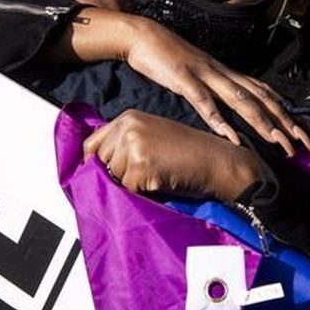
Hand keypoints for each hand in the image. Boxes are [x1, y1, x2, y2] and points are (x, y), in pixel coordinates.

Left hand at [84, 110, 265, 201]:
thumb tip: (94, 167)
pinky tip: (162, 181)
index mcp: (128, 117)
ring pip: (113, 177)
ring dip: (131, 184)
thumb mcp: (152, 138)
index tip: (104, 175)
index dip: (96, 162)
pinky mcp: (141, 165)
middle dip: (115, 174)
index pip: (91, 143)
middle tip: (143, 176)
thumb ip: (125, 144)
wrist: (218, 161)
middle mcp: (127, 127)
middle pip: (99, 162)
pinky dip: (143, 192)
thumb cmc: (189, 153)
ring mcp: (133, 144)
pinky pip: (128, 189)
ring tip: (156, 176)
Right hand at [124, 20, 309, 155]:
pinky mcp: (184, 80)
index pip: (265, 94)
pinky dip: (219, 121)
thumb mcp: (200, 75)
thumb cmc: (170, 58)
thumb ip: (217, 91)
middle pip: (261, 99)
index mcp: (228, 74)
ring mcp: (205, 76)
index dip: (287, 112)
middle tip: (304, 143)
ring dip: (262, 122)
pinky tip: (232, 138)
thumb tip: (232, 111)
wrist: (142, 35)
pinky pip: (204, 103)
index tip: (304, 131)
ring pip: (240, 100)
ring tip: (279, 142)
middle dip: (285, 122)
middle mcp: (223, 74)